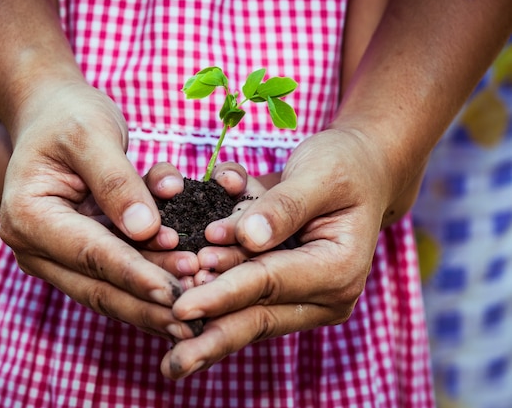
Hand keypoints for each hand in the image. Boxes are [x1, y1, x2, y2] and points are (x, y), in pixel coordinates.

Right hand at [0, 82, 197, 341]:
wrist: (52, 115)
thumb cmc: (68, 117)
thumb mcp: (92, 135)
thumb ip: (117, 181)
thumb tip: (146, 230)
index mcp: (29, 217)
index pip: (90, 253)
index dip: (134, 274)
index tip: (174, 293)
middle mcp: (36, 247)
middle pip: (99, 287)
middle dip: (149, 304)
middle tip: (194, 319)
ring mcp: (57, 256)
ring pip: (111, 290)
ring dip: (155, 302)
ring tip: (198, 312)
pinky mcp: (81, 256)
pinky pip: (119, 276)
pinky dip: (152, 282)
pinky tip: (188, 290)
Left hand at [160, 129, 388, 378]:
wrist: (362, 168)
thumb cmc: (345, 166)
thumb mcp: (320, 175)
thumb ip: (284, 206)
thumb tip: (245, 238)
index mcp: (339, 269)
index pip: (271, 283)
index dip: (224, 294)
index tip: (180, 308)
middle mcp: (324, 291)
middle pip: (258, 317)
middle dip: (211, 337)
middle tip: (172, 364)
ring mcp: (304, 293)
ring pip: (247, 312)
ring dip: (208, 318)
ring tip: (168, 333)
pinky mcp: (285, 285)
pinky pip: (244, 291)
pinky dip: (214, 289)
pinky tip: (184, 291)